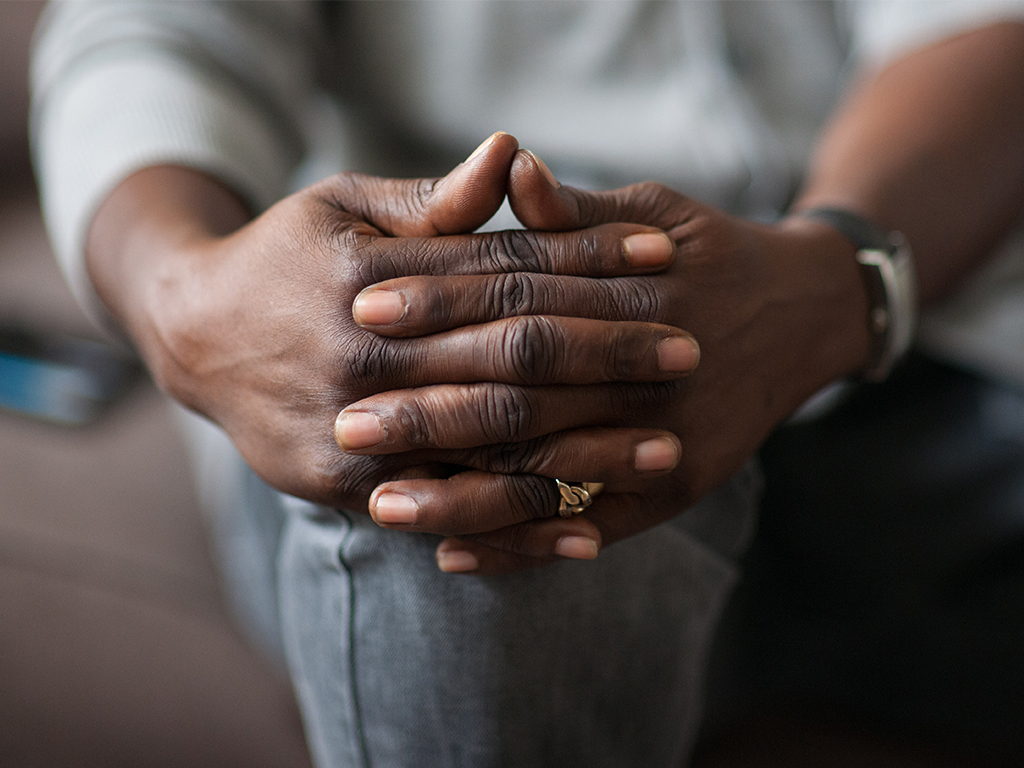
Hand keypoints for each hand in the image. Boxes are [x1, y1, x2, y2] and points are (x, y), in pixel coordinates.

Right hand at [86, 135, 690, 514]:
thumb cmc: (283, 257)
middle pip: (510, 358)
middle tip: (688, 351)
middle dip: (607, 354)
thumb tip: (513, 150)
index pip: (504, 270)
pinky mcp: (345, 490)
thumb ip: (431, 200)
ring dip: (585, 448)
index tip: (663, 255)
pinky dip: (519, 523)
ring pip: (491, 445)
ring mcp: (354, 432)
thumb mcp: (342, 207)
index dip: (588, 262)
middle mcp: (365, 359)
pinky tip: (586, 529)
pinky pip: (450, 511)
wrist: (192, 335)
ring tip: (666, 448)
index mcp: (370, 277)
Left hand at [344, 149, 873, 572]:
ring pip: (551, 476)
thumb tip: (512, 166)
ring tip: (384, 506)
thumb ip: (576, 211)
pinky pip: (593, 526)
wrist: (804, 312)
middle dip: (432, 414)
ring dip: (465, 495)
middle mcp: (653, 370)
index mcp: (638, 292)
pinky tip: (459, 553)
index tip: (364, 307)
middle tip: (347, 424)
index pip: (520, 298)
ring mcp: (669, 438)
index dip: (441, 301)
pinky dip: (526, 545)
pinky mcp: (679, 486)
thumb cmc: (711, 252)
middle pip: (525, 397)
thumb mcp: (654, 212)